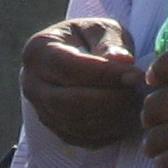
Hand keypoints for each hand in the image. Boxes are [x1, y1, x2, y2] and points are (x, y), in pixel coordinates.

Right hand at [21, 17, 142, 149]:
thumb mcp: (102, 29)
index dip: (103, 74)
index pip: (68, 67)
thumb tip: (122, 61)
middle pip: (69, 101)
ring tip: (134, 102)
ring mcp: (40, 110)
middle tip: (136, 92)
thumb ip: (111, 42)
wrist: (76, 56)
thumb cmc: (91, 39)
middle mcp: (31, 83)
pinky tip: (125, 116)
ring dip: (110, 117)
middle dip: (109, 99)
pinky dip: (107, 132)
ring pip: (75, 123)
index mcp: (38, 50)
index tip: (135, 75)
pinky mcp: (55, 129)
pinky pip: (80, 138)